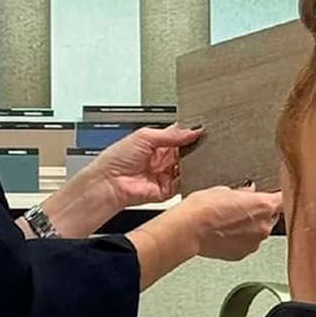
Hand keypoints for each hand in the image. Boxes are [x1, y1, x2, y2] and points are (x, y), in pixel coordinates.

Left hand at [85, 124, 201, 206]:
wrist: (109, 183)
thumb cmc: (116, 158)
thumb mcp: (145, 137)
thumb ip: (171, 134)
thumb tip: (192, 130)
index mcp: (155, 143)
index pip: (178, 134)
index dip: (190, 131)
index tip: (203, 127)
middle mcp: (162, 158)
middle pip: (186, 150)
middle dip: (195, 145)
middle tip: (206, 140)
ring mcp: (165, 174)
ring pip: (189, 166)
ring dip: (195, 161)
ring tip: (202, 153)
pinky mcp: (168, 189)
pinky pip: (185, 182)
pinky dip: (192, 177)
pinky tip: (196, 169)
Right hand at [172, 185, 281, 260]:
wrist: (188, 230)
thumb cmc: (203, 208)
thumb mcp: (224, 190)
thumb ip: (243, 193)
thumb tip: (248, 193)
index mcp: (264, 206)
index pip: (283, 199)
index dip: (277, 196)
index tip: (273, 194)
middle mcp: (264, 226)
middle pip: (272, 217)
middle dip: (260, 212)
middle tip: (241, 207)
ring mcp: (254, 243)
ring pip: (259, 232)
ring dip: (249, 227)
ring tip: (228, 221)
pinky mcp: (242, 254)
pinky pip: (247, 244)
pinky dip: (240, 239)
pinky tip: (224, 232)